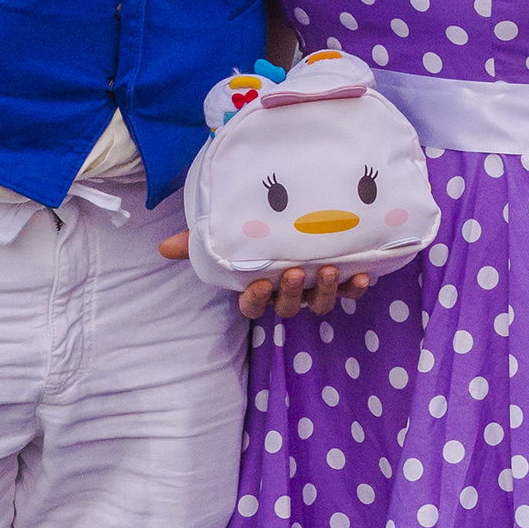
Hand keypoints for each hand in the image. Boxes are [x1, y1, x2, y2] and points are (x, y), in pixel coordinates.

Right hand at [158, 228, 369, 319]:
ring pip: (318, 303)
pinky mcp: (340, 281)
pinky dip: (356, 287)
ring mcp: (313, 290)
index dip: (255, 299)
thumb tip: (165, 248)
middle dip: (291, 293)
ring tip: (331, 270)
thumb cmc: (252, 238)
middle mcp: (286, 294)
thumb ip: (197, 244)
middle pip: (287, 307)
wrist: (296, 220)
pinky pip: (349, 292)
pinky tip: (363, 274)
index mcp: (259, 288)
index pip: (252, 305)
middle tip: (295, 273)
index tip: (258, 285)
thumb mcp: (225, 240)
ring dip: (326, 291)